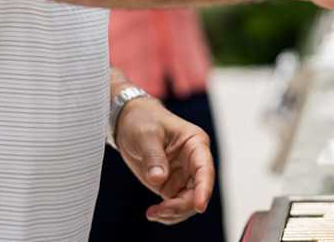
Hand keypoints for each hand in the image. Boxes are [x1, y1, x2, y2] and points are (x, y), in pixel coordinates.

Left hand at [113, 96, 214, 224]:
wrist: (127, 122)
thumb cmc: (142, 119)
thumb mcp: (146, 134)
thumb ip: (153, 156)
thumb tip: (159, 179)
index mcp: (195, 144)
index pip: (205, 169)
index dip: (205, 188)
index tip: (200, 206)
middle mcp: (193, 162)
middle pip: (198, 191)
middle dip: (182, 206)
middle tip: (162, 211)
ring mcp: (183, 176)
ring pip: (188, 203)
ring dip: (173, 213)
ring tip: (153, 213)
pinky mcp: (171, 186)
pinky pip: (175, 205)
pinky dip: (166, 214)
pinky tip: (153, 213)